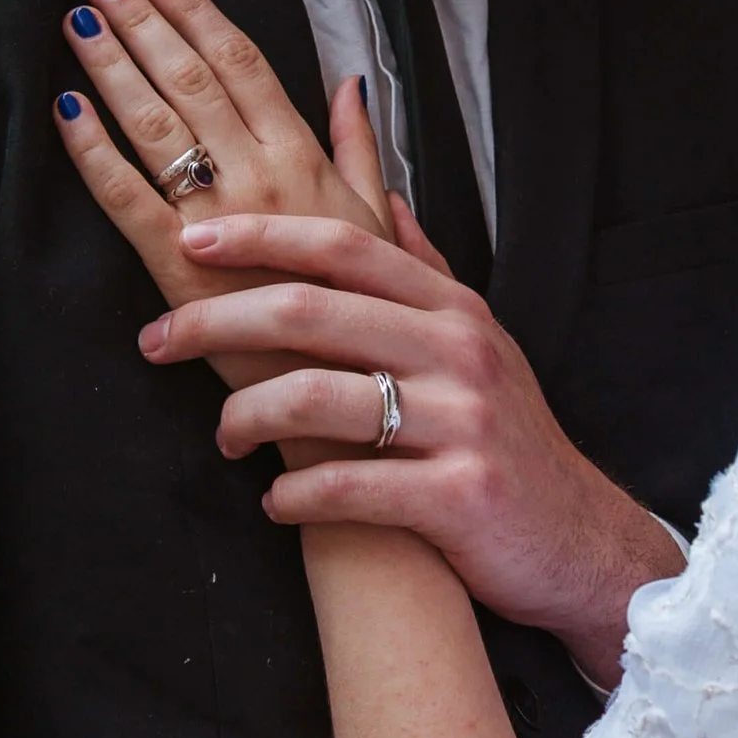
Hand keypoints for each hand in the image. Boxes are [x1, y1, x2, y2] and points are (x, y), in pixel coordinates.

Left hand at [53, 0, 385, 340]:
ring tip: (79, 22)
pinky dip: (91, 151)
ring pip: (156, 123)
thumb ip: (360, 148)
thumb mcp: (378, 223)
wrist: (353, 395)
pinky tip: (66, 111)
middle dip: (143, 24)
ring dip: (112, 65)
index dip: (198, 14)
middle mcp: (261, 177)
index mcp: (306, 161)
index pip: (245, 64)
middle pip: (191, 80)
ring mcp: (217, 220)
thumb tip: (352, 86)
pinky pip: (124, 197)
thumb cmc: (365, 313)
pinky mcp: (178, 268)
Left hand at [147, 205, 682, 684]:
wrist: (580, 542)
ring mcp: (462, 423)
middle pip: (311, 312)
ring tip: (224, 437)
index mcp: (453, 309)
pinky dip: (295, 498)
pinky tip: (275, 504)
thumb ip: (423, 269)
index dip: (260, 236)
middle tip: (157, 340)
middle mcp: (460, 352)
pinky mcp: (459, 496)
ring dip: (247, 416)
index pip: (343, 246)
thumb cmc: (510, 442)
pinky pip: (349, 488)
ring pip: (319, 399)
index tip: (190, 239)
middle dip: (216, 320)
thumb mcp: (479, 340)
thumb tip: (380, 195)